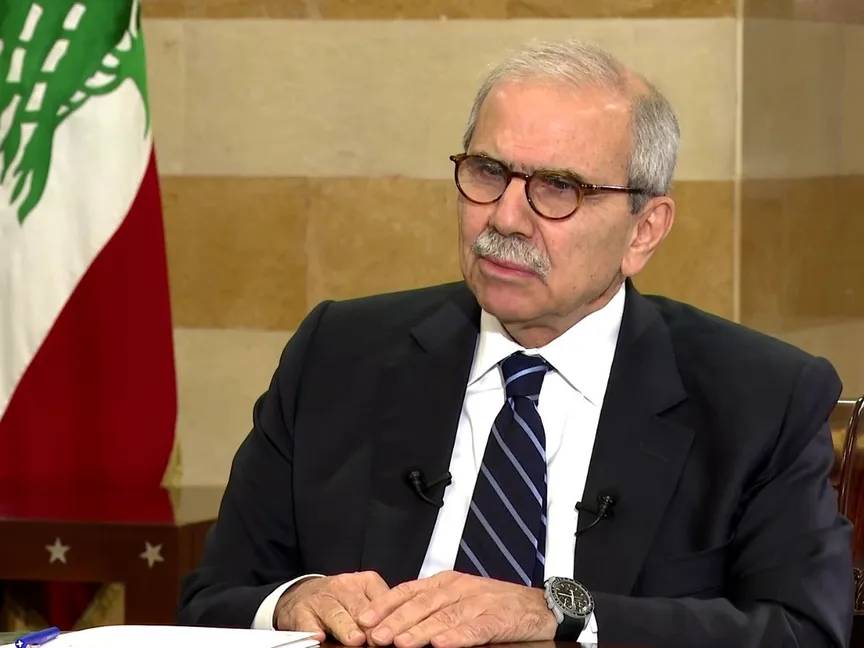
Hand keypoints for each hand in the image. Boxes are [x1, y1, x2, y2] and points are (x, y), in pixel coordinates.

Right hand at [274, 571, 389, 644]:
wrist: (302, 594)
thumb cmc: (341, 602)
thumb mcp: (363, 599)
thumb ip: (378, 615)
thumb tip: (393, 636)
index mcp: (364, 582)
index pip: (380, 598)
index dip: (387, 617)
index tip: (393, 633)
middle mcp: (342, 587)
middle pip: (359, 607)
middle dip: (369, 625)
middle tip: (377, 639)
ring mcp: (320, 599)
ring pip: (335, 613)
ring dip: (346, 627)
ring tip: (355, 640)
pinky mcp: (301, 612)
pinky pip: (308, 622)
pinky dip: (313, 630)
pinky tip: (319, 637)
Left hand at [356, 571, 556, 647]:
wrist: (538, 605)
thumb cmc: (494, 604)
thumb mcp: (459, 599)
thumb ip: (431, 607)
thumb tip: (395, 624)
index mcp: (446, 583)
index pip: (409, 590)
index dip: (386, 605)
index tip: (364, 619)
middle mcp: (459, 589)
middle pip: (422, 604)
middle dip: (395, 621)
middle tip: (374, 636)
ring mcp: (479, 603)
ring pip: (444, 617)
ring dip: (420, 631)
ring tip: (400, 643)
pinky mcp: (498, 619)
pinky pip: (475, 628)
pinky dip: (458, 636)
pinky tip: (442, 645)